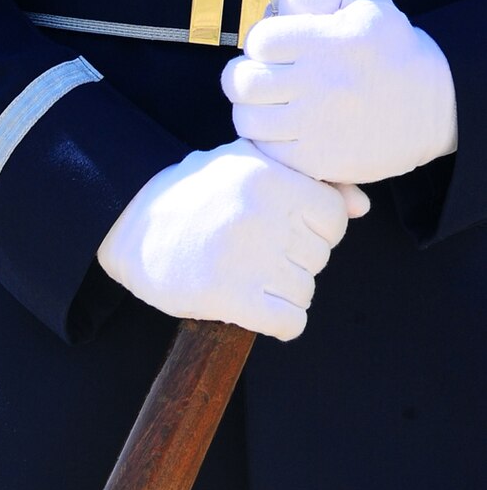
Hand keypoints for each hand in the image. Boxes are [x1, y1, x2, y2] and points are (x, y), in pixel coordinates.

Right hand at [97, 138, 367, 340]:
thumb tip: (362, 208)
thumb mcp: (246, 164)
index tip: (285, 237)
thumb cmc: (194, 194)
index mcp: (271, 178)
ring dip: (286, 296)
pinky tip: (262, 314)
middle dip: (297, 264)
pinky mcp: (228, 296)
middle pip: (319, 257)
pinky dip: (283, 325)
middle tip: (261, 262)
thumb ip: (307, 180)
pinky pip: (288, 322)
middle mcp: (263, 214)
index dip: (316, 232)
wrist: (127, 224)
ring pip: (305, 291)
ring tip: (256, 285)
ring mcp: (247, 257)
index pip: (333, 219)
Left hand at [222, 0, 457, 184]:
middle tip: (258, 79)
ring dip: (249, 111)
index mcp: (328, 41)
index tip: (272, 50)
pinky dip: (265, 140)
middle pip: (241, 82)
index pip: (259, 41)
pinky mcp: (316, 160)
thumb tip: (278, 5)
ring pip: (247, 120)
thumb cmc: (388, 48)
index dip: (259, 43)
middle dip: (241, 77)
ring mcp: (315, 125)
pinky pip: (265, 152)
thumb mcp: (364, 0)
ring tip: (267, 105)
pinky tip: (282, 130)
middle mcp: (319, 82)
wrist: (429, 104)